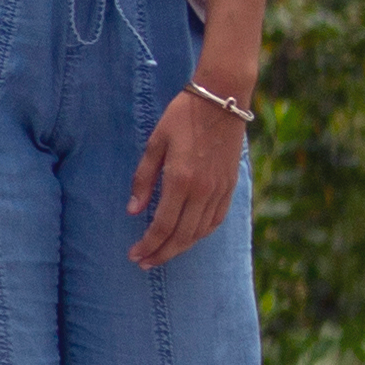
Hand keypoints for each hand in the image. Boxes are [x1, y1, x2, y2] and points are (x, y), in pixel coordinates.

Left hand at [127, 87, 247, 267]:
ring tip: (162, 255)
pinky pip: (215, 220)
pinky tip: (188, 238)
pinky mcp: (230, 186)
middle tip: (144, 263)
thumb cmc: (182, 118)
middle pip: (182, 235)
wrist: (222, 100)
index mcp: (180, 180)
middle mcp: (203, 191)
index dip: (148, 244)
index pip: (162, 225)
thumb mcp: (155, 144)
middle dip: (161, 253)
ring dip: (180, 247)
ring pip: (200, 232)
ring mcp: (220, 190)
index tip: (134, 255)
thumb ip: (143, 180)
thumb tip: (133, 211)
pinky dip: (200, 234)